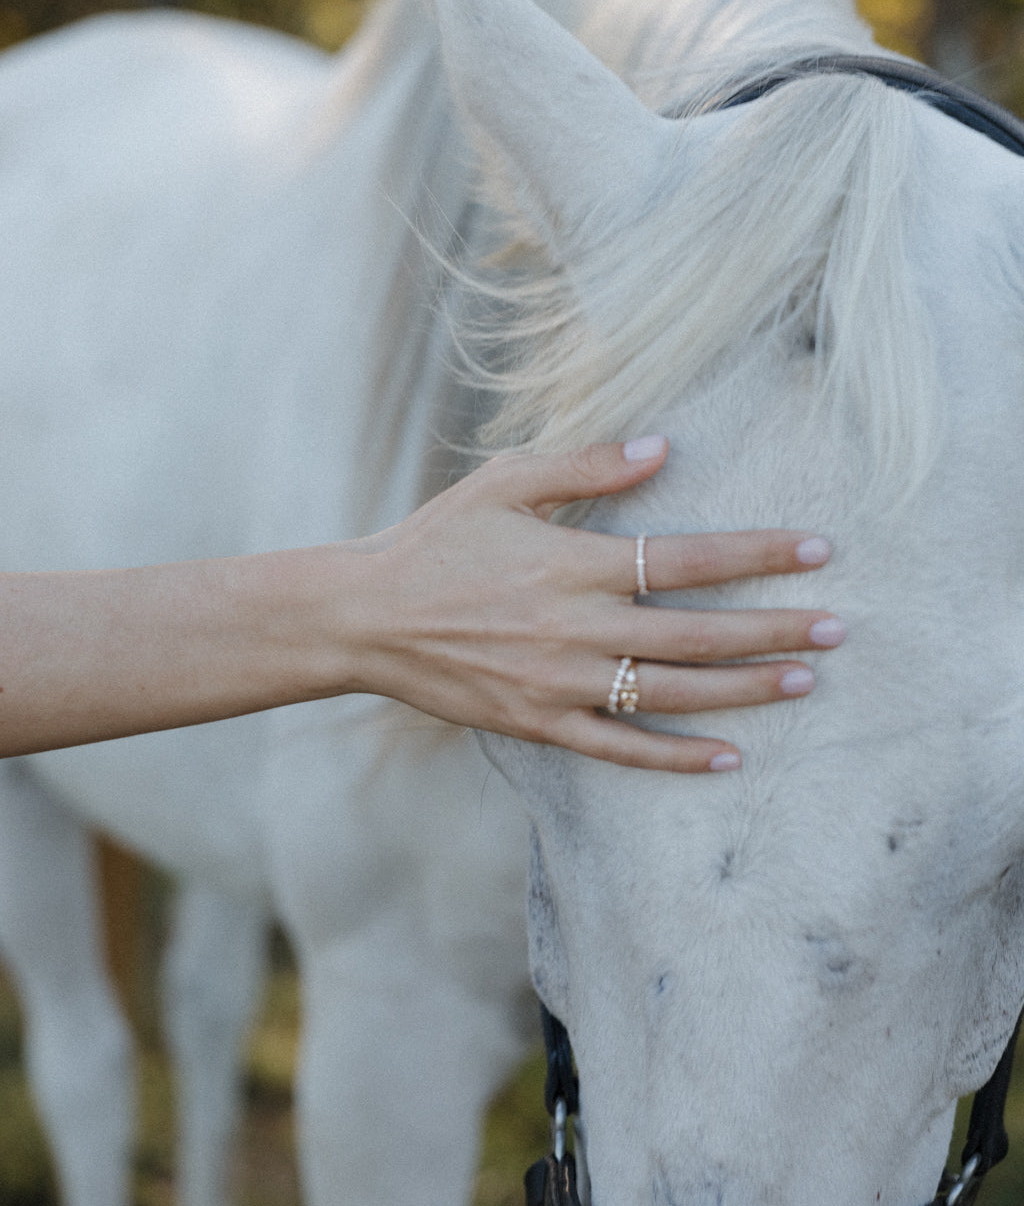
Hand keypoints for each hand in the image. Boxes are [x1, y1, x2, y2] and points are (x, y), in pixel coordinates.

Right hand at [347, 437, 842, 770]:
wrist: (365, 617)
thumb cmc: (436, 540)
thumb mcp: (503, 482)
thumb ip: (586, 465)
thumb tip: (662, 447)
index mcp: (572, 563)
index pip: (686, 558)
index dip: (758, 553)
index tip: (817, 550)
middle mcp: (576, 628)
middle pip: (698, 632)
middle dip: (774, 629)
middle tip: (837, 629)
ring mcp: (561, 683)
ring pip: (673, 693)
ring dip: (746, 689)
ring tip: (805, 682)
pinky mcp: (541, 724)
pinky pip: (623, 749)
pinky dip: (678, 757)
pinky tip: (730, 758)